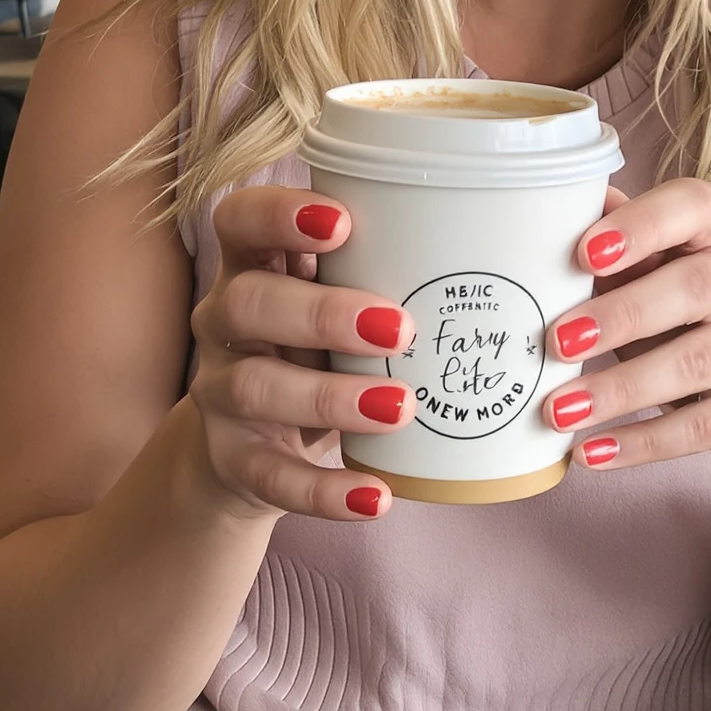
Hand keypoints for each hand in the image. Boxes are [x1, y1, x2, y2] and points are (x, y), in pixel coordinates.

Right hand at [184, 187, 418, 523]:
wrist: (253, 446)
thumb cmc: (316, 347)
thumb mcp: (332, 300)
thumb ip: (378, 271)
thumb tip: (490, 246)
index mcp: (253, 266)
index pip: (240, 221)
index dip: (278, 214)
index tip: (341, 222)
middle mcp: (225, 323)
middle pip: (248, 303)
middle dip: (321, 313)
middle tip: (398, 328)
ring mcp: (221, 392)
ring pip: (256, 387)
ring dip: (330, 398)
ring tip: (400, 408)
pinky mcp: (233, 459)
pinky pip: (271, 476)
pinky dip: (323, 491)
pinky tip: (376, 496)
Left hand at [540, 180, 710, 477]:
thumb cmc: (690, 308)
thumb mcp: (657, 269)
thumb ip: (617, 249)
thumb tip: (557, 219)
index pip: (692, 206)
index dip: (639, 226)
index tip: (583, 254)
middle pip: (696, 287)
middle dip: (621, 315)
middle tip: (557, 342)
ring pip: (697, 363)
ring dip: (621, 388)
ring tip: (559, 409)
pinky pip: (708, 425)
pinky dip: (644, 442)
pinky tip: (592, 450)